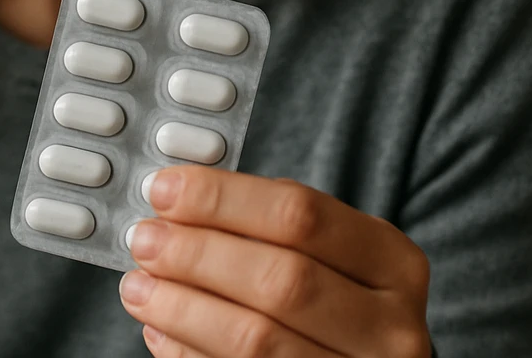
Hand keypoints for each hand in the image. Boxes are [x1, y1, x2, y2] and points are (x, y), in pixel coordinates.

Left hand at [118, 166, 430, 357]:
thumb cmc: (339, 304)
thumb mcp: (333, 258)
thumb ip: (271, 229)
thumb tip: (177, 204)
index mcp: (393, 263)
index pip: (301, 215)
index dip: (223, 199)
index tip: (164, 189)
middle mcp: (390, 326)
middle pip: (281, 279)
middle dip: (198, 255)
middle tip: (145, 240)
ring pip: (256, 341)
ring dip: (182, 309)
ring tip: (138, 287)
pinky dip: (189, 352)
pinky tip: (160, 330)